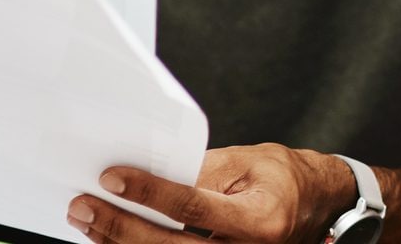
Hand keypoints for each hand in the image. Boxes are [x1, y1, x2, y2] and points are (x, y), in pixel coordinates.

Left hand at [68, 143, 355, 243]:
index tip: (113, 178)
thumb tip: (151, 175)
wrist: (316, 208)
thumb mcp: (248, 163)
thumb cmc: (282, 180)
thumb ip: (202, 172)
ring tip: (88, 221)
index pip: (193, 208)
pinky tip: (112, 239)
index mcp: (259, 221)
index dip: (150, 193)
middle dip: (120, 227)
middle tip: (84, 206)